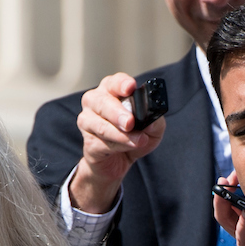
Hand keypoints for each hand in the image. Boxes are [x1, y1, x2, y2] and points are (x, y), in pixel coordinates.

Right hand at [71, 73, 165, 215]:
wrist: (117, 164)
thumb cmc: (134, 138)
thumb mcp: (152, 130)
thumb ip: (156, 122)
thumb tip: (154, 120)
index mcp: (111, 92)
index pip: (113, 81)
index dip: (120, 83)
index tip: (130, 88)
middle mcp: (95, 103)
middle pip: (99, 100)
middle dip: (116, 111)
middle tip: (130, 121)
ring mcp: (87, 122)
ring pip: (97, 122)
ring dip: (118, 133)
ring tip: (136, 140)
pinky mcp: (88, 143)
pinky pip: (100, 142)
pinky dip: (117, 145)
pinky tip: (129, 148)